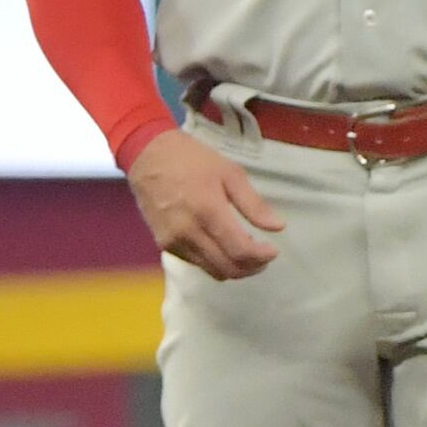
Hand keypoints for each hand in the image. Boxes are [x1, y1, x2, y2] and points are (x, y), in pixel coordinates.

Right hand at [126, 128, 283, 278]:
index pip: (240, 250)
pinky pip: (196, 263)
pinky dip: (214, 262)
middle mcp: (189, 232)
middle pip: (227, 267)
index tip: (273, 251)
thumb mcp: (230, 173)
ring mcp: (173, 241)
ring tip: (246, 253)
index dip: (261, 257)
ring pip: (211, 270)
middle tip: (264, 257)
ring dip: (234, 268)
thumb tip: (278, 227)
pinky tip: (222, 247)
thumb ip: (254, 204)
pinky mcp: (164, 244)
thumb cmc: (192, 160)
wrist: (148, 156)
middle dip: (251, 268)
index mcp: (208, 211)